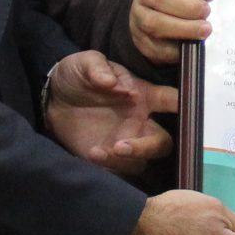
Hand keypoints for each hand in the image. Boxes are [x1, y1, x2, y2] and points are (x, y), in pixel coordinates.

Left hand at [45, 50, 175, 174]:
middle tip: (121, 146)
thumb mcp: (84, 63)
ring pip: (142, 162)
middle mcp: (140, 122)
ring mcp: (126, 142)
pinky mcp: (108, 158)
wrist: (51, 99)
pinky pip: (120, 172)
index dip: (183, 105)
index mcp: (143, 96)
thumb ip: (98, 68)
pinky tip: (92, 154)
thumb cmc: (77, 76)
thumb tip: (112, 82)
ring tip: (97, 151)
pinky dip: (110, 168)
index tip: (182, 110)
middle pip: (164, 143)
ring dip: (124, 161)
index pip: (172, 101)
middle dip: (148, 148)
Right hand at [128, 0, 214, 65]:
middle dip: (188, 7)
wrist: (153, 12)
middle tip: (207, 13)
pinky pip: (154, 46)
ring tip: (204, 30)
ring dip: (183, 28)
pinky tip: (190, 46)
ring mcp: (139, 15)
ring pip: (154, 22)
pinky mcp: (140, 38)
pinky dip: (175, 49)